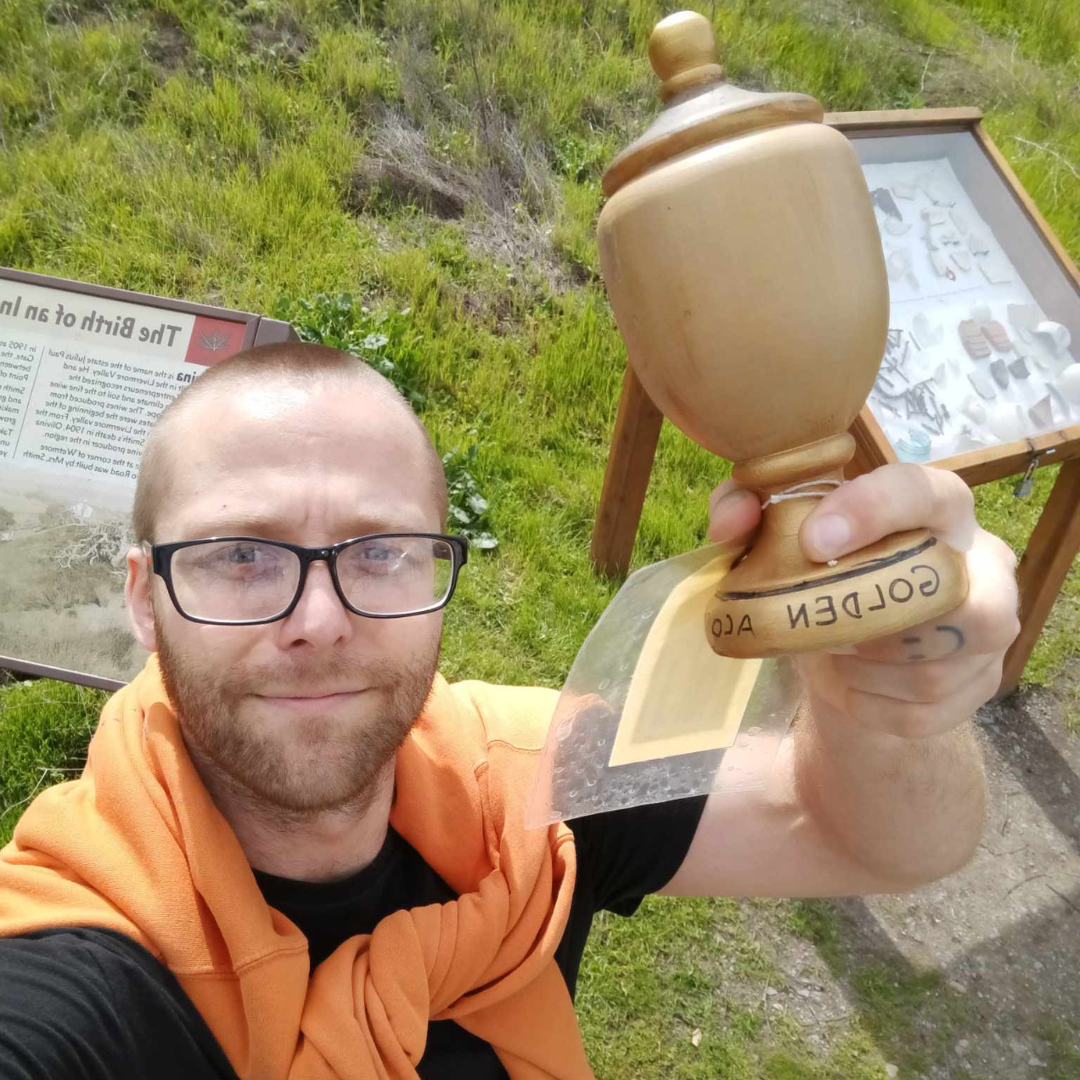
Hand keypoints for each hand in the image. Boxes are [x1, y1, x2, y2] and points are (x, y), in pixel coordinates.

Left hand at [707, 464, 1020, 738]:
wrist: (848, 640)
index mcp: (937, 505)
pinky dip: (868, 703)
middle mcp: (983, 562)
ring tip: (832, 647)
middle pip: (960, 598)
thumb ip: (744, 507)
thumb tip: (729, 523)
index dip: (870, 511)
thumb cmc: (822, 566)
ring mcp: (993, 627)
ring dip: (861, 667)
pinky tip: (849, 680)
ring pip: (933, 667)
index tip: (813, 542)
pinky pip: (921, 712)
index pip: (923, 491)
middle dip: (873, 618)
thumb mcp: (775, 530)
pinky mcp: (979, 684)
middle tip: (823, 619)